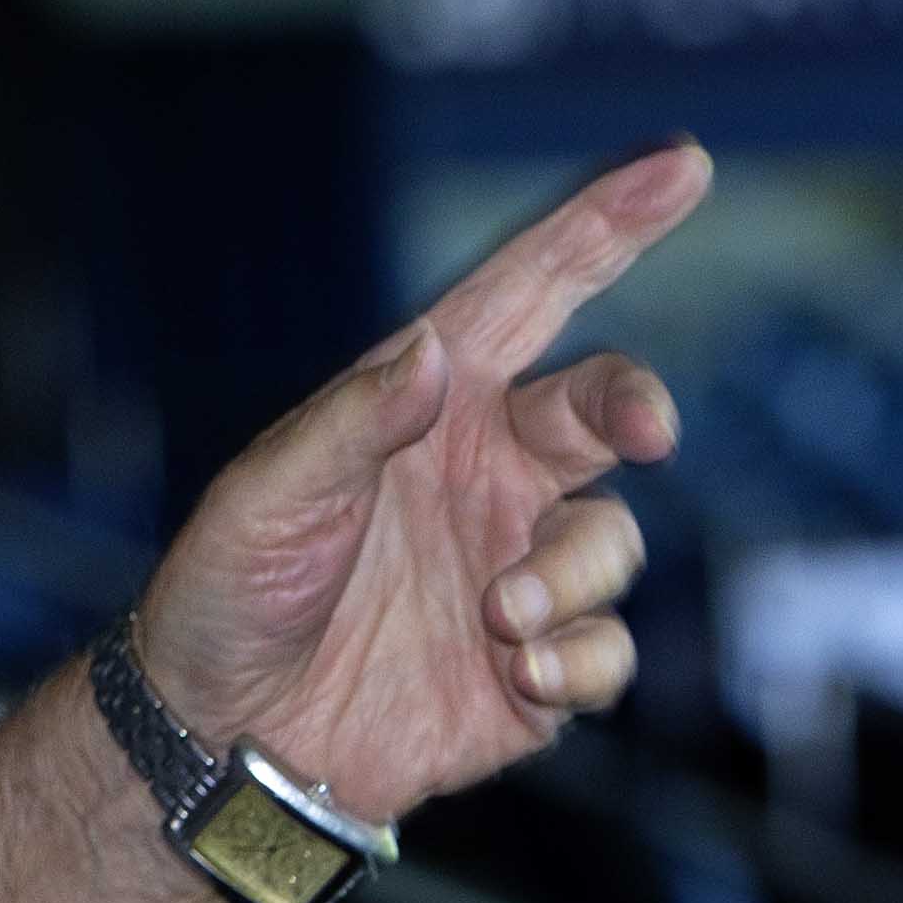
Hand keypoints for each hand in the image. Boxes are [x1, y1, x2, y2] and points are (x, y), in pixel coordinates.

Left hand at [129, 140, 708, 828]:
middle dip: (638, 406)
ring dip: (571, 573)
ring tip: (495, 615)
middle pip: (603, 406)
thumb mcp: (266, 498)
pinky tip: (513, 673)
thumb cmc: (228, 596)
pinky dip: (577, 659)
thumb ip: (350, 423)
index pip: (529, 297)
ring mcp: (517, 567)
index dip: (604, 228)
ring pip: (612, 539)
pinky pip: (607, 650)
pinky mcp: (536, 668)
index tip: (680, 165)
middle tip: (647, 430)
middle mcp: (487, 475)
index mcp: (427, 408)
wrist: (222, 737)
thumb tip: (428, 349)